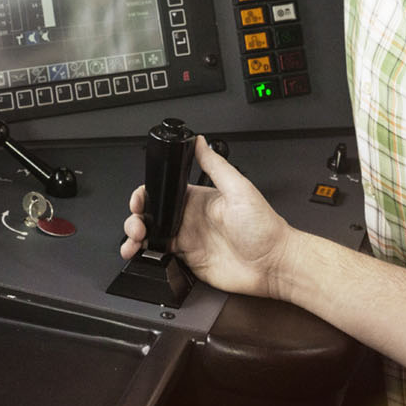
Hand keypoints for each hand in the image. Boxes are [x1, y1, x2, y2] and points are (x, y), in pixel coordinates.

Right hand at [121, 136, 295, 298]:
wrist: (273, 264)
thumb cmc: (264, 227)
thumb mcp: (239, 189)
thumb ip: (216, 166)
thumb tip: (200, 141)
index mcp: (199, 197)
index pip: (163, 191)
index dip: (146, 195)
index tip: (138, 201)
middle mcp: (190, 218)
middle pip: (152, 215)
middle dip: (135, 218)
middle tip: (136, 225)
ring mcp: (189, 240)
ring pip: (152, 236)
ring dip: (136, 238)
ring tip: (132, 243)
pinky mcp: (189, 261)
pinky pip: (161, 257)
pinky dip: (146, 256)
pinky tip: (142, 255)